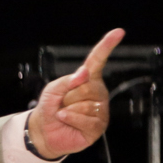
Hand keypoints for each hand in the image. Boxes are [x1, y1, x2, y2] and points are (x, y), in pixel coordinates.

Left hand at [28, 28, 124, 159]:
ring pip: (87, 104)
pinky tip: (67, 120)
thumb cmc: (50, 107)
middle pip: (87, 87)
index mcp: (88, 80)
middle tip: (63, 103)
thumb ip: (67, 80)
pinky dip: (72, 119)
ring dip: (69, 109)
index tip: (118, 32)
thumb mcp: (53, 89)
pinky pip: (86, 119)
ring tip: (65, 113)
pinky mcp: (99, 126)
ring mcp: (101, 109)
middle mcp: (98, 92)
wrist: (44, 131)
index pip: (98, 60)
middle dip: (69, 96)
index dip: (107, 46)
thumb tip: (84, 73)